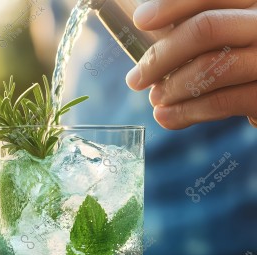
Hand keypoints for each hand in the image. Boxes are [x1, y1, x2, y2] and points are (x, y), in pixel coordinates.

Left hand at [125, 0, 256, 129]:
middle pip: (207, 29)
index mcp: (251, 2)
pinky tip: (166, 117)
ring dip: (172, 88)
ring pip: (212, 67)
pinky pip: (221, 101)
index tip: (140, 20)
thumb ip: (195, 28)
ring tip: (155, 98)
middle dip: (162, 56)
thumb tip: (143, 24)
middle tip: (135, 79)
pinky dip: (186, 112)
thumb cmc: (239, 57)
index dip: (172, 5)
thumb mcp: (224, 33)